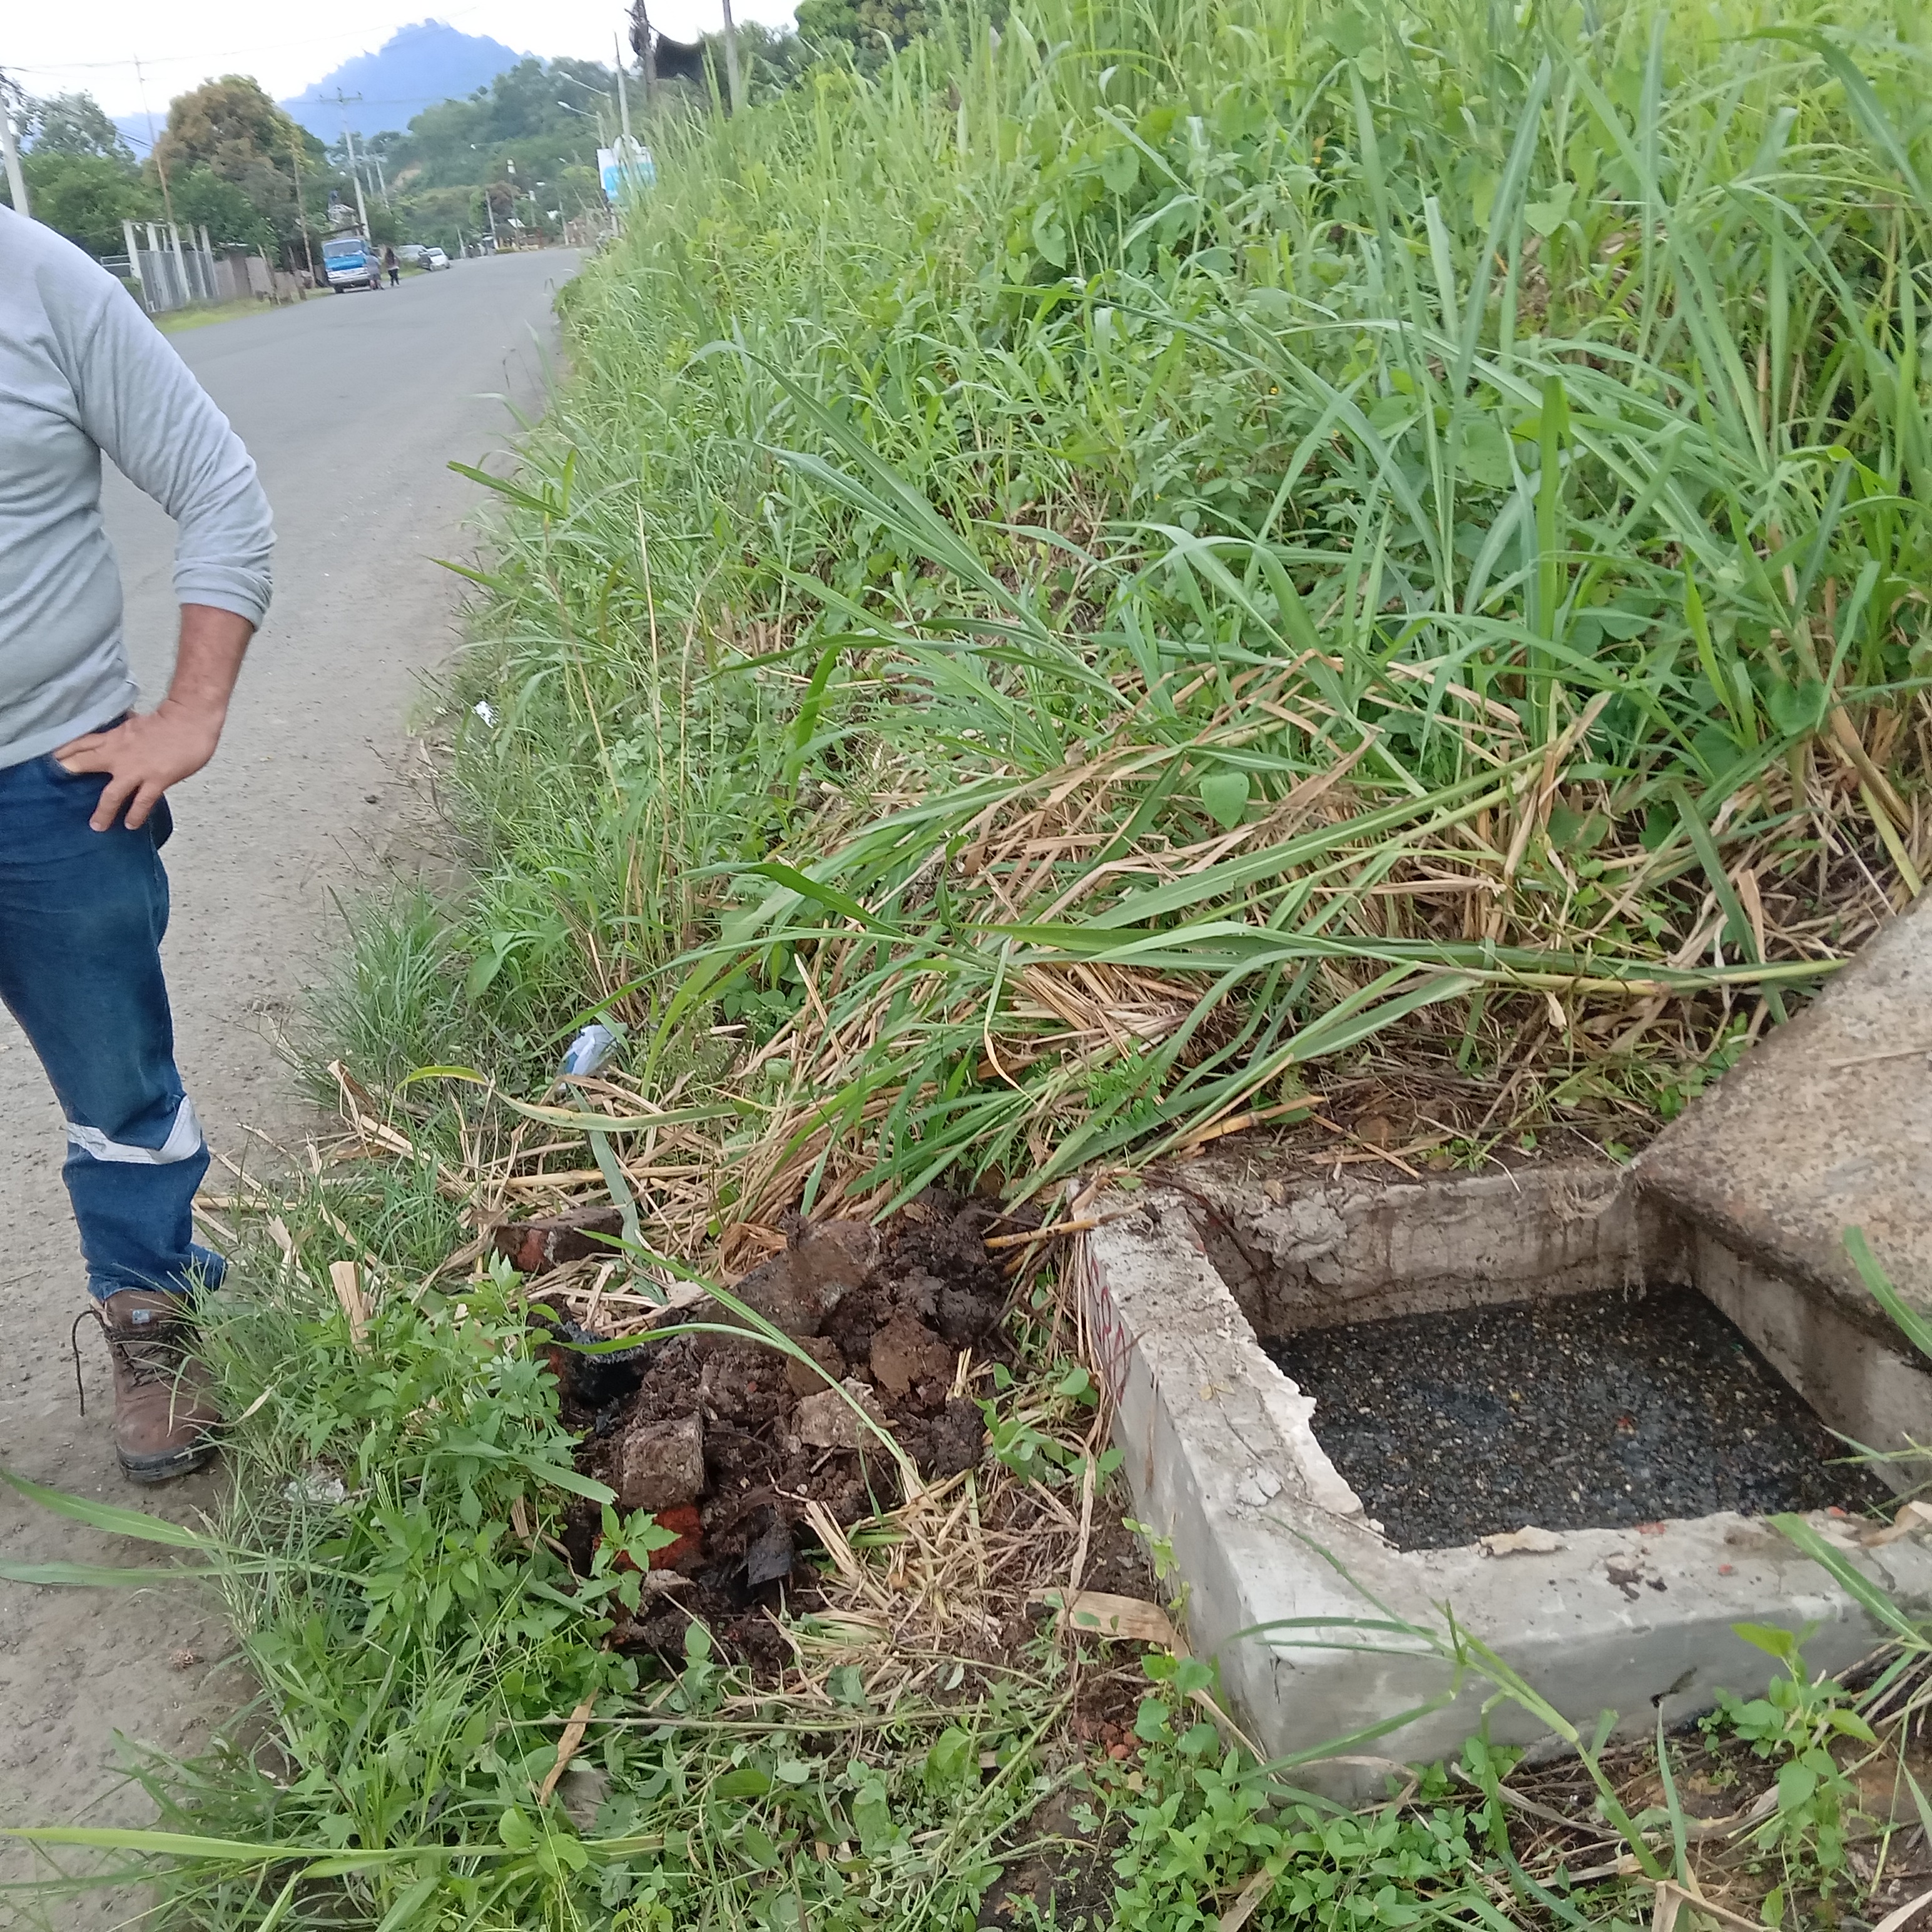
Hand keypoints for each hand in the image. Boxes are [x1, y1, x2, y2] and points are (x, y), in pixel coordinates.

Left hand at [55, 701, 223, 831]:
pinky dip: (135, 814)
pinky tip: (130, 825)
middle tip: (58, 790)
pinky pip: (142, 802)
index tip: (53, 760)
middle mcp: (119, 754)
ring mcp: (137, 770)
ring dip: (103, 811)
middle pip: (86, 764)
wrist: (191, 720)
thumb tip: (121, 730)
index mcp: (114, 737)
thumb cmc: (170, 719)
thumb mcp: (138, 723)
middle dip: (71, 774)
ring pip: (112, 794)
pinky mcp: (156, 780)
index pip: (81, 743)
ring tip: (97, 826)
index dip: (65, 752)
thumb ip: (126, 732)